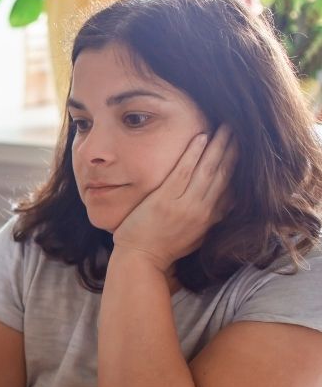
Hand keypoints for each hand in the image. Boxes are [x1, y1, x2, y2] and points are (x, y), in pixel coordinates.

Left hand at [113, 125, 234, 272]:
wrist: (140, 260)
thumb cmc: (165, 249)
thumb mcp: (197, 237)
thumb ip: (212, 219)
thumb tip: (228, 204)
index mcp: (211, 219)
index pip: (233, 187)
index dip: (240, 166)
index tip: (246, 148)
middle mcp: (203, 210)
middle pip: (225, 173)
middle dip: (234, 149)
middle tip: (240, 128)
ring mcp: (185, 205)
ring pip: (208, 169)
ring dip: (219, 145)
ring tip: (226, 126)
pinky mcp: (165, 200)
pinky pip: (184, 171)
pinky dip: (194, 153)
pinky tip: (201, 136)